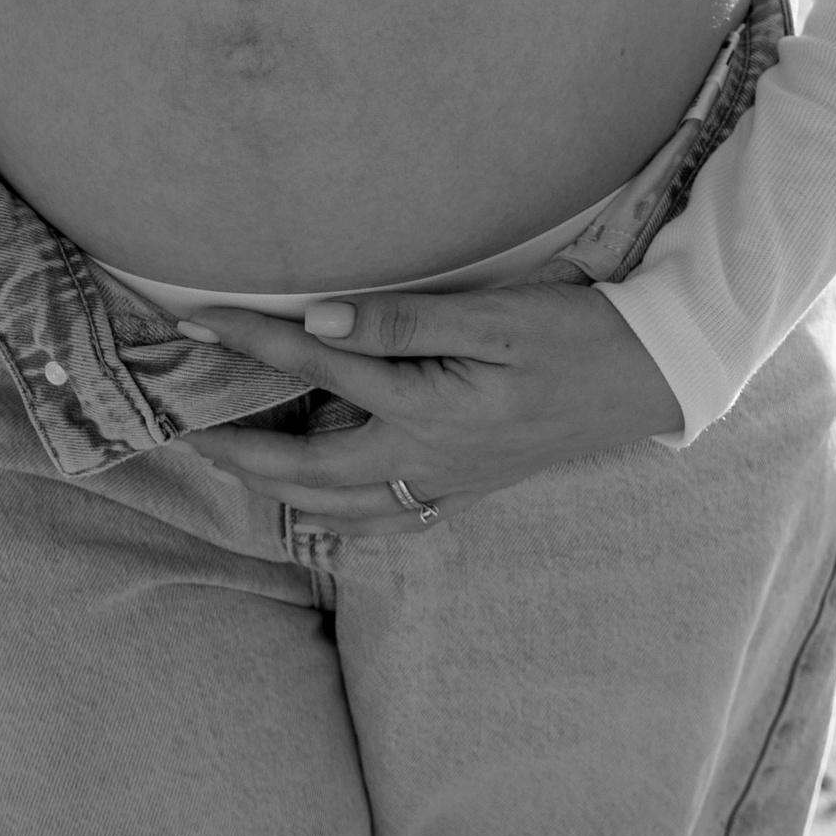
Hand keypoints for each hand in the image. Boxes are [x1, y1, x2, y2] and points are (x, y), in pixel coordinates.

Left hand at [184, 279, 687, 528]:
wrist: (650, 378)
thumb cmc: (576, 335)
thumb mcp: (495, 317)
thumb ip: (404, 320)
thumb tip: (320, 319)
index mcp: (427, 410)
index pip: (318, 368)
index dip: (253, 342)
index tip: (201, 321)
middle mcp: (425, 460)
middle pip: (305, 469)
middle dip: (240, 448)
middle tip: (186, 424)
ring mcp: (444, 482)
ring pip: (337, 506)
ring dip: (277, 487)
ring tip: (234, 460)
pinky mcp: (463, 487)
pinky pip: (381, 519)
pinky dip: (335, 514)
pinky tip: (318, 500)